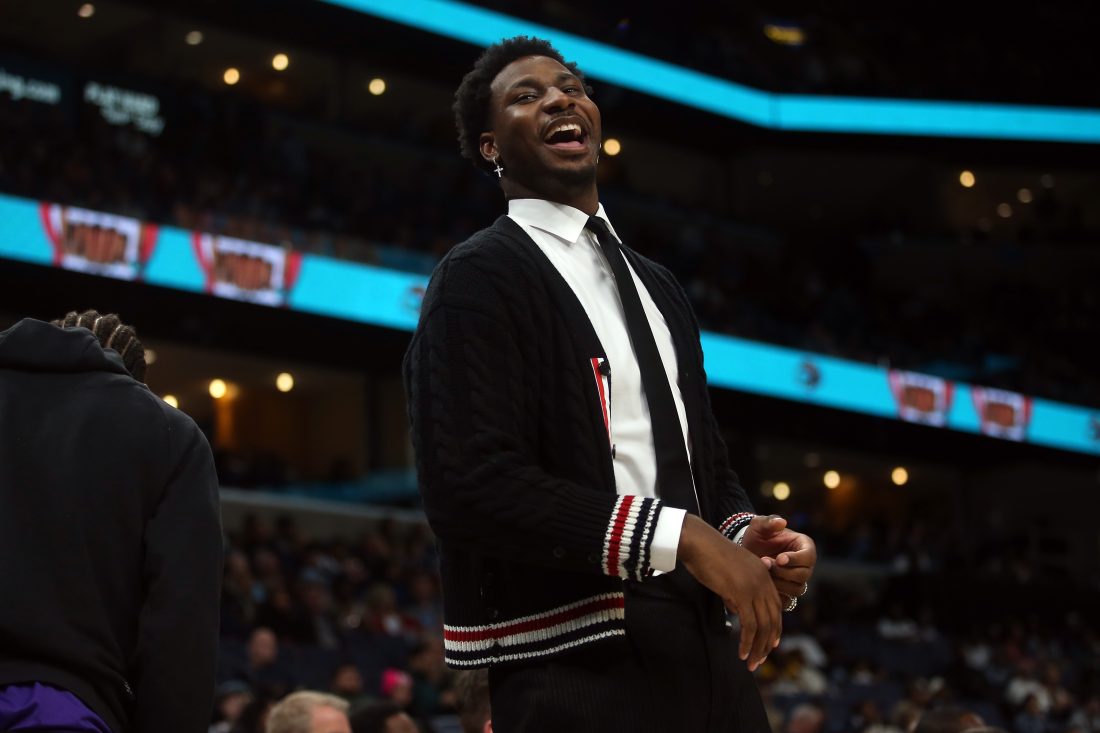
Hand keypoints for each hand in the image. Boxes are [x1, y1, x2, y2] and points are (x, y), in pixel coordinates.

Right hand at [679, 514, 780, 670]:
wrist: (698, 542)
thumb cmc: (707, 555)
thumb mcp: (729, 574)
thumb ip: (737, 592)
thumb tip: (737, 611)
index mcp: (763, 573)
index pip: (776, 606)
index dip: (775, 627)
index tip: (770, 644)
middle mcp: (763, 581)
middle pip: (773, 618)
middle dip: (768, 642)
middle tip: (760, 659)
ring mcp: (754, 587)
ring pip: (763, 625)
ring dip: (758, 648)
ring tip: (751, 663)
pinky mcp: (742, 593)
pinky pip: (750, 624)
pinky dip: (747, 642)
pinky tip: (741, 653)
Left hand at [741, 515, 815, 600]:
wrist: (747, 551)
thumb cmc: (757, 536)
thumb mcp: (759, 525)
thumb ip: (769, 522)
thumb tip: (781, 522)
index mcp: (804, 547)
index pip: (808, 556)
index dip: (795, 559)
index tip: (779, 558)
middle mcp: (805, 566)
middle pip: (803, 575)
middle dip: (783, 571)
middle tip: (765, 563)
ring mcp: (797, 581)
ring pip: (796, 589)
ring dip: (779, 583)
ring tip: (763, 573)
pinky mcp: (787, 593)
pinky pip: (788, 601)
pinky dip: (776, 596)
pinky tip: (763, 586)